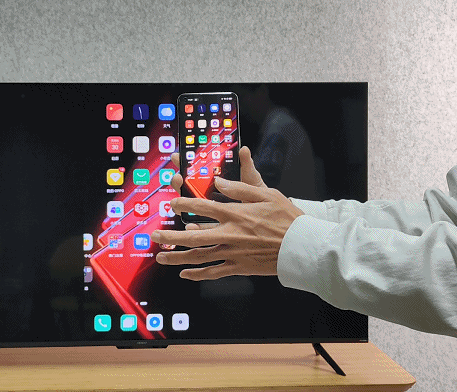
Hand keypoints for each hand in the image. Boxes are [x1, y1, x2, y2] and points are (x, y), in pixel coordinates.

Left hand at [151, 147, 302, 280]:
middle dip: (170, 235)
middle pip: (193, 235)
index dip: (184, 204)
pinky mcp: (239, 268)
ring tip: (160, 257)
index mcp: (235, 213)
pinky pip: (213, 272)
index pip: (203, 207)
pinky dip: (197, 274)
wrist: (302, 246)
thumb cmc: (288, 218)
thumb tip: (218, 181)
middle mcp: (230, 234)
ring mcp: (233, 253)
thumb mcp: (266, 194)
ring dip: (177, 257)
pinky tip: (184, 274)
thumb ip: (239, 188)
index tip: (171, 203)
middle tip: (154, 234)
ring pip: (199, 256)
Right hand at [168, 146, 266, 230]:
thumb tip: (243, 149)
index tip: (180, 154)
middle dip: (180, 180)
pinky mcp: (212, 228)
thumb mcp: (252, 181)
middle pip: (189, 186)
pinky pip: (200, 228)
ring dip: (182, 202)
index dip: (187, 161)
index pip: (198, 169)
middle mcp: (209, 195)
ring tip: (179, 198)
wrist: (267, 219)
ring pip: (190, 206)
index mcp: (217, 181)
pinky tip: (192, 225)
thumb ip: (246, 166)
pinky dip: (194, 227)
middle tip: (178, 176)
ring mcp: (209, 212)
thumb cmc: (258, 197)